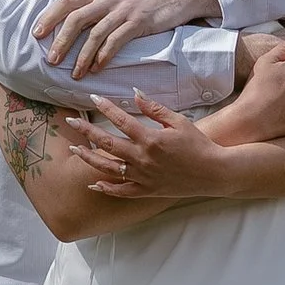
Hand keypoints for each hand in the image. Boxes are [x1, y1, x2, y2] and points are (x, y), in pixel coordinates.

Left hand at [33, 0, 217, 76]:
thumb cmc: (144, 0)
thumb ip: (97, 7)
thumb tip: (72, 24)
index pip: (67, 2)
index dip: (49, 17)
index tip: (36, 34)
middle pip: (76, 18)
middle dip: (61, 41)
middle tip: (51, 60)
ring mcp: (124, 10)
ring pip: (95, 33)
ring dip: (82, 56)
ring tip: (75, 73)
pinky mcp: (139, 22)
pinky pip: (117, 40)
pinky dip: (105, 56)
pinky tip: (98, 68)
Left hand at [58, 91, 222, 199]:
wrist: (213, 173)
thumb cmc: (198, 144)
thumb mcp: (178, 122)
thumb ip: (155, 109)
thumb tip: (135, 93)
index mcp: (150, 140)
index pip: (121, 120)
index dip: (105, 107)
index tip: (92, 98)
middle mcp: (142, 159)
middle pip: (106, 143)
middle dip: (85, 131)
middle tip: (70, 122)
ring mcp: (142, 177)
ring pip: (108, 168)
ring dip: (88, 158)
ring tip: (74, 149)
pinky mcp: (146, 191)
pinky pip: (122, 191)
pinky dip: (106, 188)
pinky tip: (93, 184)